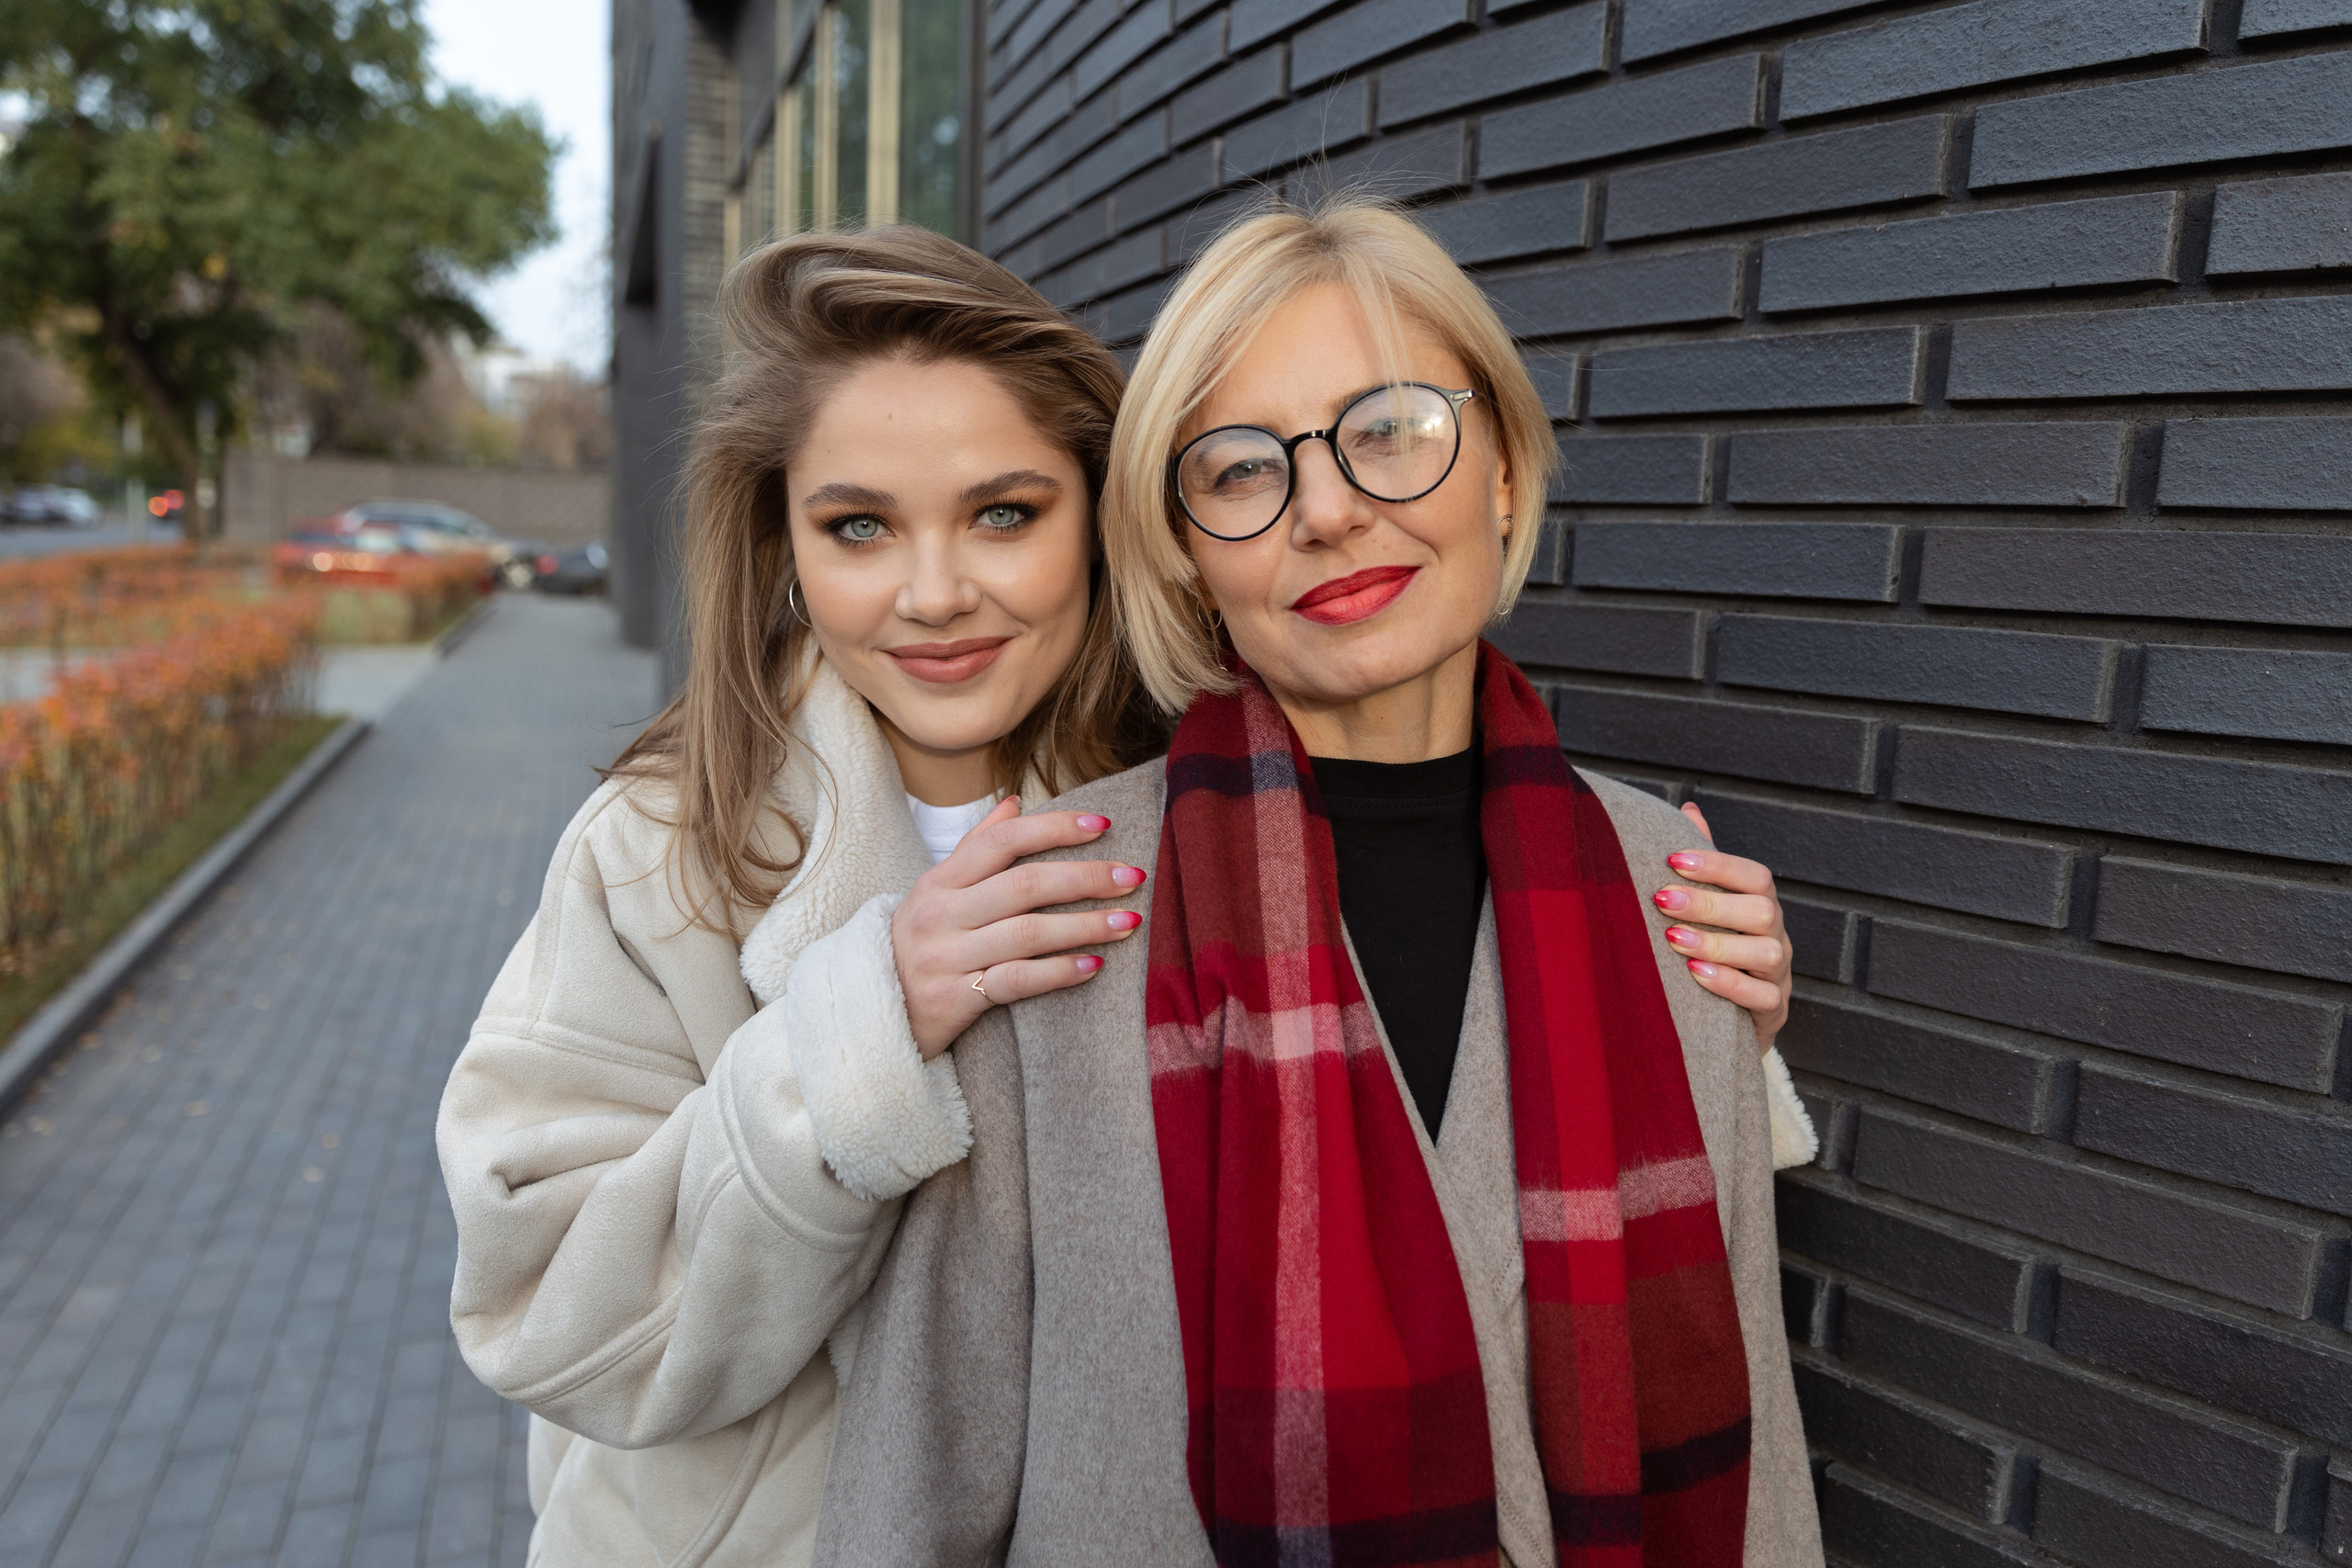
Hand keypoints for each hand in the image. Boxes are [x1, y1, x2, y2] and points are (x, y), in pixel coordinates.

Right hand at [892, 798, 1147, 1058]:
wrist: (870, 1012)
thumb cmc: (916, 945)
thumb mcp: (935, 892)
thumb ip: (975, 847)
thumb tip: (1014, 802)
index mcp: (940, 882)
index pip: (1002, 841)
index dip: (1054, 829)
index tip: (1102, 826)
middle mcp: (942, 915)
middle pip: (1024, 886)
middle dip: (1085, 877)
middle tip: (1132, 877)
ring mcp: (947, 958)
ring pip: (1027, 933)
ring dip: (1085, 926)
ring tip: (1129, 922)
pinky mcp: (955, 999)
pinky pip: (1016, 981)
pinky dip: (1058, 972)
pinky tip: (1094, 965)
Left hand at [1653, 801, 1791, 1051]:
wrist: (1725, 1015)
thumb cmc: (1712, 946)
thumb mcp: (1707, 905)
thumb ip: (1701, 863)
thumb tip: (1689, 809)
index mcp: (1760, 903)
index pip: (1753, 876)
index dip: (1717, 864)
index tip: (1672, 859)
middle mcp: (1776, 934)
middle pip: (1761, 911)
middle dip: (1709, 904)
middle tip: (1661, 900)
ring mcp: (1779, 973)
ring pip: (1765, 953)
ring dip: (1717, 944)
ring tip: (1673, 939)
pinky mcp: (1773, 1010)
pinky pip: (1764, 997)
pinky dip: (1730, 985)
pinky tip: (1695, 975)